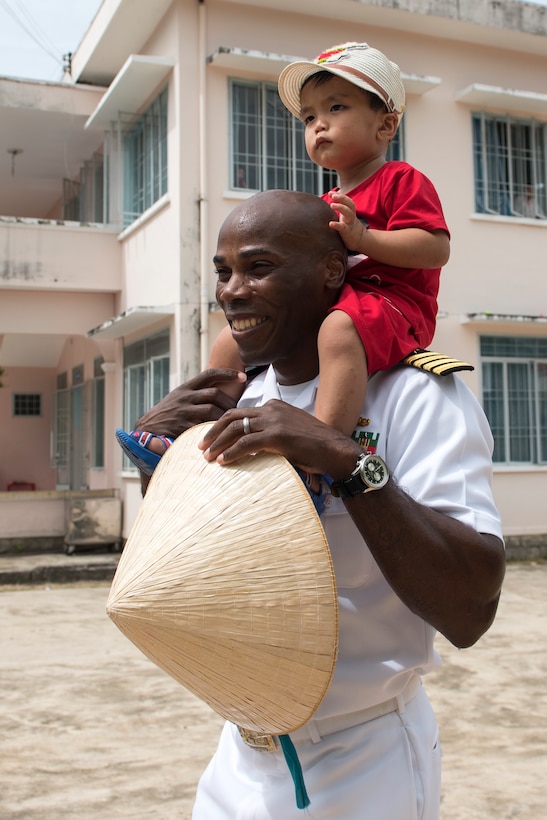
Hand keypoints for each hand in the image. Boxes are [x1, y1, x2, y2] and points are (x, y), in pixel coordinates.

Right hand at [136, 369, 246, 438]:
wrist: (147, 428)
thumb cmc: (168, 413)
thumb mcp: (179, 397)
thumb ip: (196, 393)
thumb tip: (220, 391)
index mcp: (186, 388)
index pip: (209, 374)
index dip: (227, 373)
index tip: (243, 376)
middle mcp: (185, 396)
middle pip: (214, 393)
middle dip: (229, 401)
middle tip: (236, 410)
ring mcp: (183, 411)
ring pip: (211, 410)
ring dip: (224, 416)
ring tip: (229, 423)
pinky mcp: (182, 426)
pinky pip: (203, 426)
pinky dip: (213, 430)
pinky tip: (219, 434)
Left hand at [198, 399, 359, 479]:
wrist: (335, 449)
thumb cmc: (314, 446)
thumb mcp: (290, 432)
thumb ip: (272, 433)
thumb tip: (255, 445)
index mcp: (274, 406)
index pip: (241, 412)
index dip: (222, 424)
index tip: (212, 437)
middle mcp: (271, 409)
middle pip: (232, 416)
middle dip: (213, 431)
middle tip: (200, 445)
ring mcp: (274, 421)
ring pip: (236, 429)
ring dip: (218, 443)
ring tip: (206, 456)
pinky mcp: (277, 436)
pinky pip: (246, 443)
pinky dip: (231, 452)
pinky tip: (222, 462)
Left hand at [328, 190, 367, 251]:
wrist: (359, 241)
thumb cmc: (349, 228)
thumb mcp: (345, 217)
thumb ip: (339, 210)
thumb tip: (328, 201)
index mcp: (350, 212)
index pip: (347, 201)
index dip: (340, 196)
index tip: (330, 193)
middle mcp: (351, 216)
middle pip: (350, 204)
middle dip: (342, 198)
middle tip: (333, 195)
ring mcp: (350, 224)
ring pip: (349, 213)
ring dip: (341, 207)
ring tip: (332, 205)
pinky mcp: (347, 233)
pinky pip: (343, 228)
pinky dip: (337, 225)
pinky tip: (330, 223)